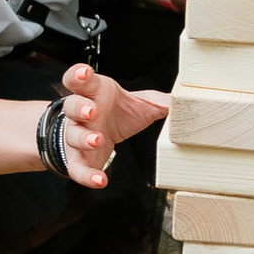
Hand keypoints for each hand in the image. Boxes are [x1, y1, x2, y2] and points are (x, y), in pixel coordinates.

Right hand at [55, 63, 171, 186]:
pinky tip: (100, 180)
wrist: (100, 135)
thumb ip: (159, 101)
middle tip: (92, 111)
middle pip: (72, 106)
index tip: (84, 73)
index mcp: (94, 92)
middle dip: (80, 107)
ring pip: (73, 135)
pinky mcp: (78, 159)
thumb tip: (181, 100)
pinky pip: (77, 168)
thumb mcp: (139, 104)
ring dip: (84, 138)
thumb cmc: (117, 113)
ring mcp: (76, 136)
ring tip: (98, 140)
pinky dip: (87, 176)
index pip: (79, 80)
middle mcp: (80, 113)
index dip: (78, 75)